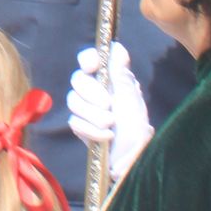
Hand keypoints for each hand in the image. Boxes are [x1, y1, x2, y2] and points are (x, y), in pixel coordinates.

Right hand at [68, 41, 153, 181]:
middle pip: (77, 79)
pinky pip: (74, 121)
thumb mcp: (131, 100)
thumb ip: (120, 75)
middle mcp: (97, 91)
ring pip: (73, 100)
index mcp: (111, 80)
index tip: (92, 67)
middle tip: (107, 104)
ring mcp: (87, 109)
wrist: (133, 162)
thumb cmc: (137, 130)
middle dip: (90, 91)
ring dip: (92, 114)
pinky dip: (91, 130)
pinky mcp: (81, 127)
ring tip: (110, 124)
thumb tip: (117, 48)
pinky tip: (106, 137)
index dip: (88, 58)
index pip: (91, 59)